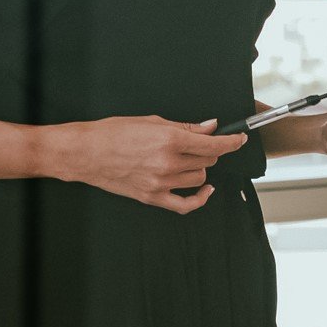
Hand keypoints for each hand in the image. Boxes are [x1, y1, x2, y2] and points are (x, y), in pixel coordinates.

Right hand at [54, 115, 244, 213]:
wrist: (86, 153)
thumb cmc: (113, 132)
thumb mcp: (151, 121)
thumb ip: (185, 126)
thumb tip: (209, 126)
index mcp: (170, 140)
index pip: (213, 143)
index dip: (231, 141)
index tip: (239, 138)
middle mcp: (168, 162)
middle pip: (208, 159)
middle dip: (210, 150)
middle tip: (200, 143)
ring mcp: (161, 183)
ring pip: (199, 177)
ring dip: (199, 168)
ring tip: (186, 159)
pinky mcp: (153, 197)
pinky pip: (186, 205)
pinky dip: (200, 198)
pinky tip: (205, 190)